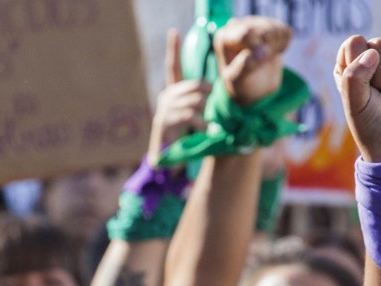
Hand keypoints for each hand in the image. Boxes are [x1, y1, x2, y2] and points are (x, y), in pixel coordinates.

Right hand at [148, 29, 208, 164]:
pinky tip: (208, 130)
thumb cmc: (184, 138)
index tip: (174, 31)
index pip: (173, 67)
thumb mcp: (195, 117)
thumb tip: (217, 92)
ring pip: (193, 100)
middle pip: (194, 85)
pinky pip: (188, 115)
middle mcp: (166, 96)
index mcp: (173, 92)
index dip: (173, 49)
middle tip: (217, 108)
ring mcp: (164, 108)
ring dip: (206, 111)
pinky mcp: (164, 121)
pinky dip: (201, 122)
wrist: (166, 160)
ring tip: (212, 123)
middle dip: (209, 95)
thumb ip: (202, 103)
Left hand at [214, 17, 291, 106]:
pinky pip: (286, 32)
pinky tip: (273, 52)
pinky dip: (284, 45)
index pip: (247, 33)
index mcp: (224, 37)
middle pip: (265, 32)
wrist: (252, 84)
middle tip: (262, 62)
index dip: (258, 47)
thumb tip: (264, 50)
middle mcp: (238, 25)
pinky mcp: (270, 24)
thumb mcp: (238, 80)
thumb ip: (246, 65)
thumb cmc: (241, 82)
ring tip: (266, 58)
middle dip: (268, 49)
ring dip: (276, 48)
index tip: (259, 60)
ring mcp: (255, 22)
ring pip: (276, 30)